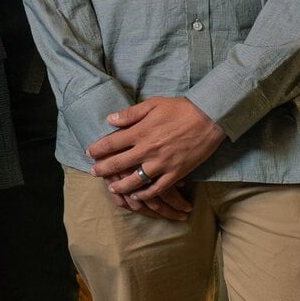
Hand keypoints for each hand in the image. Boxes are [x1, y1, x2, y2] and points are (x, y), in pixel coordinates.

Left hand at [85, 95, 223, 220]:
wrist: (209, 117)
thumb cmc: (181, 109)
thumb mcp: (153, 104)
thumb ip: (130, 114)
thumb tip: (110, 120)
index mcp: (140, 132)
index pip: (111, 143)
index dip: (98, 149)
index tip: (90, 153)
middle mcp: (147, 150)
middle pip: (118, 163)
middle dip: (103, 169)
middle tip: (94, 173)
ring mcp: (162, 163)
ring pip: (135, 180)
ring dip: (121, 186)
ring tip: (112, 188)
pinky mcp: (176, 172)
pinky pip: (158, 188)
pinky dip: (146, 194)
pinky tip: (138, 197)